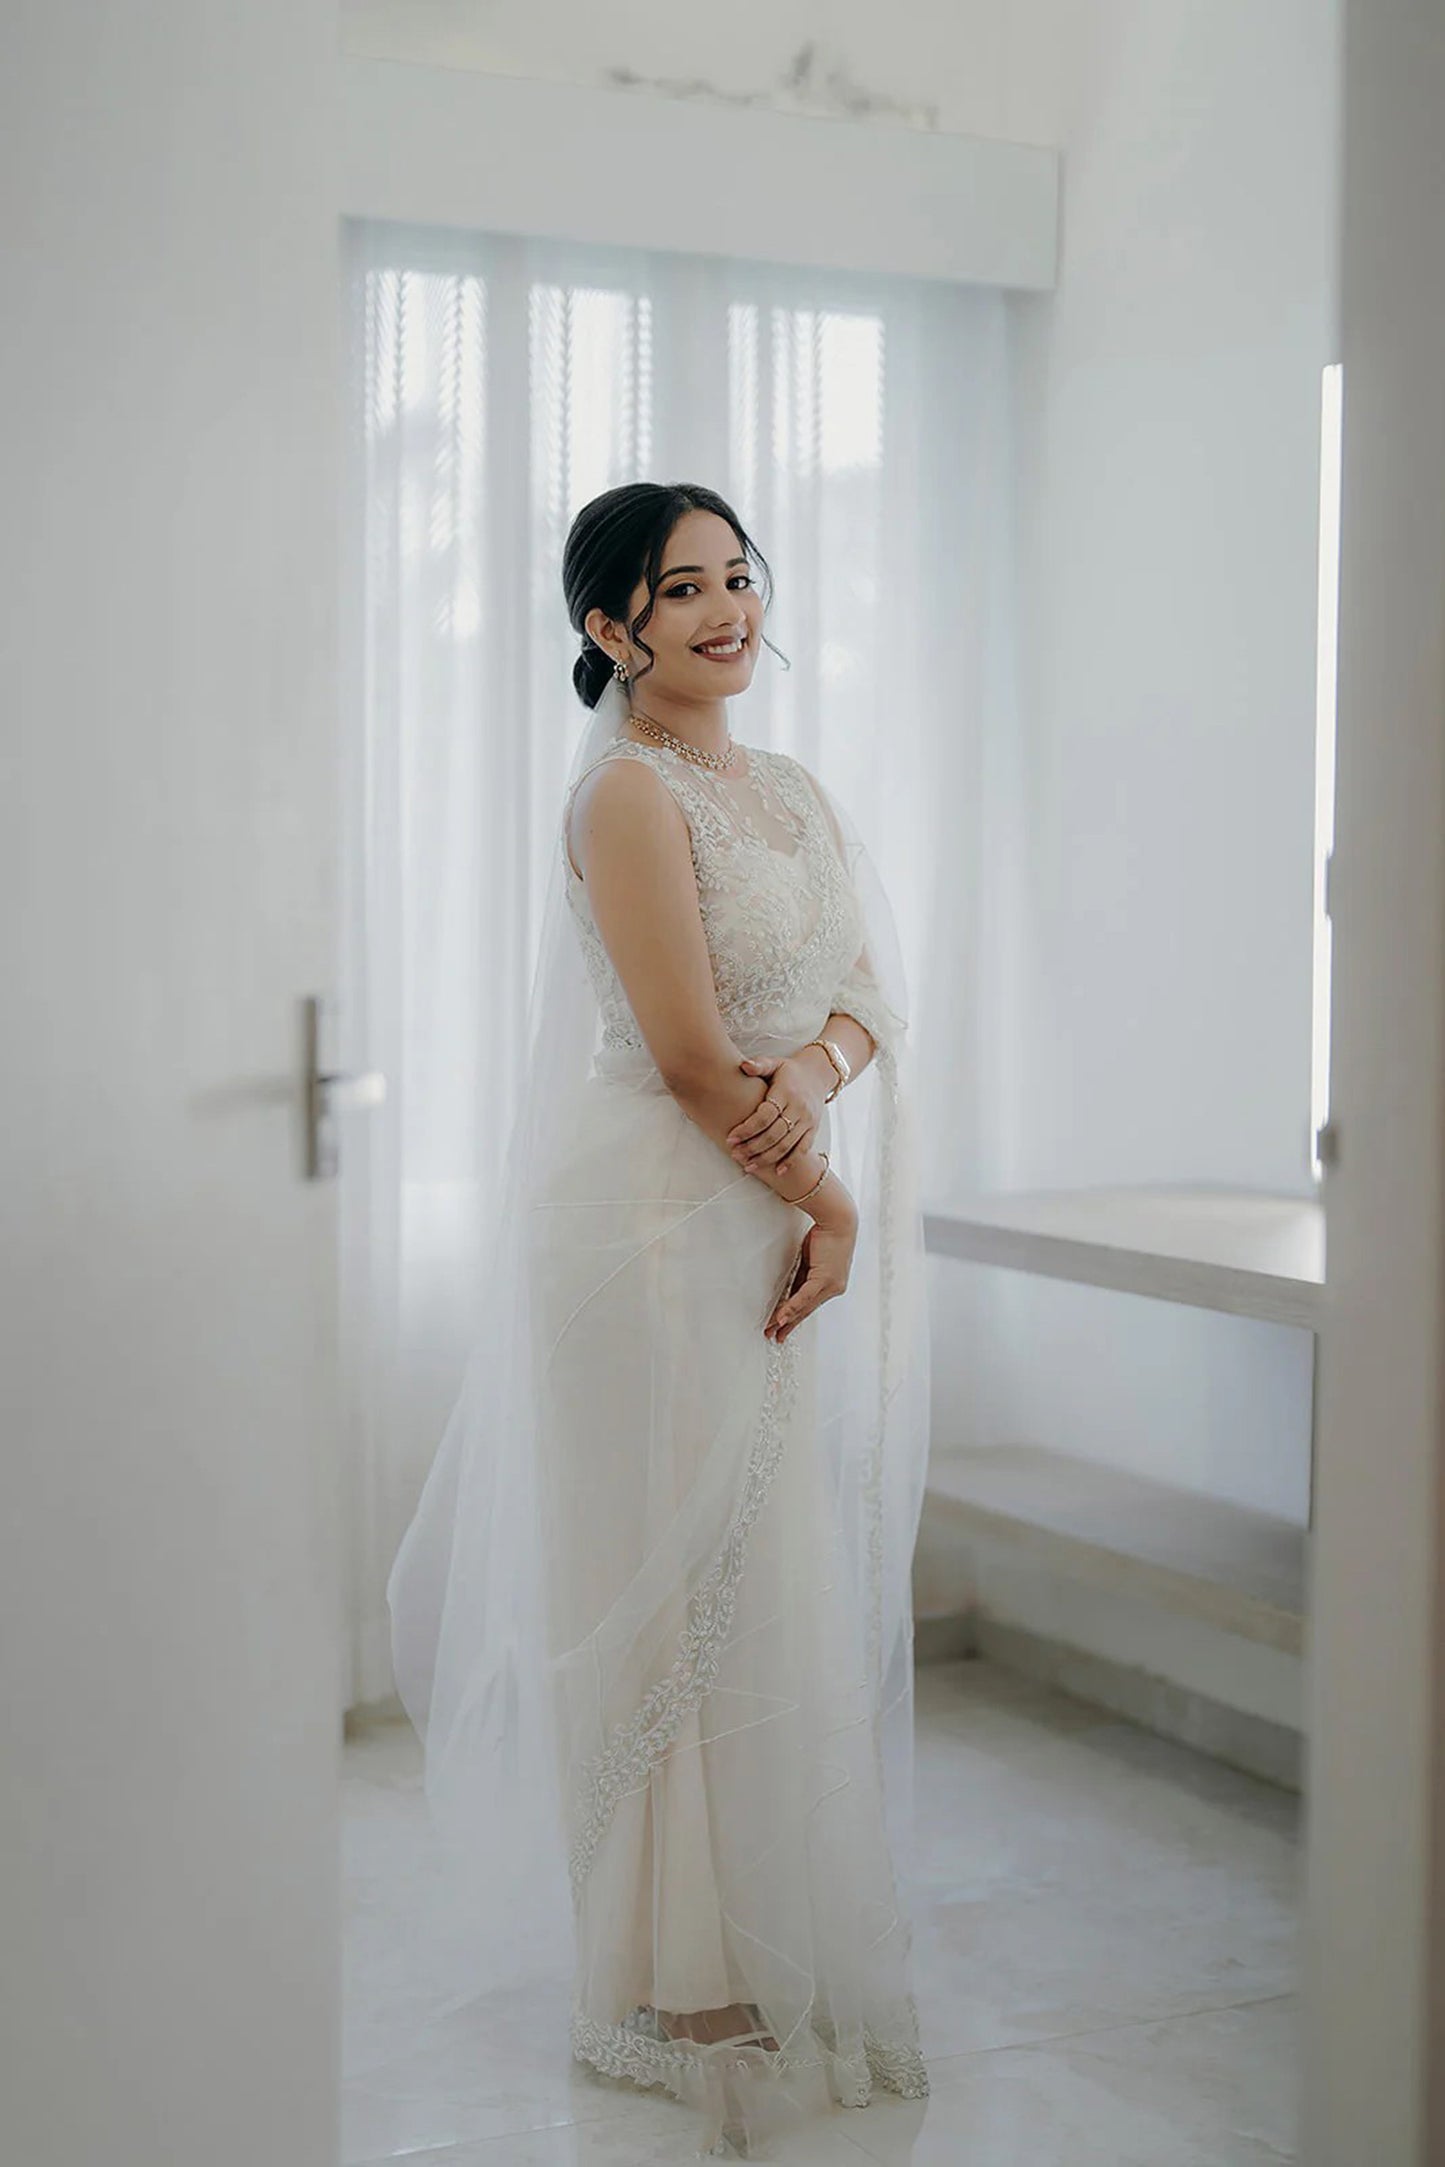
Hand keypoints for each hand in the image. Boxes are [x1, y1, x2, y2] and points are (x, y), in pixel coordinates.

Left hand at [727, 1049, 832, 1171]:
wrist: (818, 1074)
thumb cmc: (789, 1071)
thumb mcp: (775, 1063)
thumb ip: (759, 1064)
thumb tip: (743, 1065)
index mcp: (786, 1092)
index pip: (765, 1115)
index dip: (747, 1128)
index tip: (731, 1137)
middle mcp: (799, 1108)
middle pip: (774, 1134)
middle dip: (753, 1147)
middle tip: (735, 1154)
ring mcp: (807, 1121)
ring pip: (786, 1145)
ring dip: (766, 1158)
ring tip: (748, 1166)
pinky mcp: (813, 1130)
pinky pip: (803, 1149)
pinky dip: (790, 1161)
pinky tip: (777, 1172)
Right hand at [765, 1216, 855, 1341]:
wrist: (838, 1221)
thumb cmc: (826, 1234)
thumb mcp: (809, 1259)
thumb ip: (802, 1275)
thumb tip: (790, 1288)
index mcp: (831, 1283)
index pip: (809, 1303)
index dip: (794, 1315)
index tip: (782, 1326)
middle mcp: (834, 1288)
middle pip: (806, 1310)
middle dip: (788, 1324)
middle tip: (774, 1335)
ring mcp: (831, 1286)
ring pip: (804, 1307)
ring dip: (787, 1320)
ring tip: (773, 1329)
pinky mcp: (825, 1279)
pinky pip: (805, 1297)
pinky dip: (792, 1307)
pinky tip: (781, 1318)